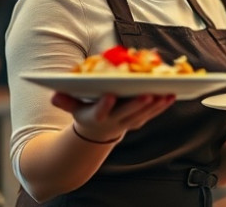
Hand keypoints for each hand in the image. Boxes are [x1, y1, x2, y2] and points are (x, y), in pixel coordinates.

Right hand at [52, 92, 175, 142]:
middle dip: (137, 104)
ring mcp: (128, 122)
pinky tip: (172, 95)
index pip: (99, 112)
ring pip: (143, 114)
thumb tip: (53, 95)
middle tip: (147, 93)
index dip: (104, 105)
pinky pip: (153, 114)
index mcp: (96, 117)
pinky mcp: (139, 120)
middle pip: (127, 113)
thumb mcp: (73, 107)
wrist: (98, 132)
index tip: (109, 95)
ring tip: (165, 93)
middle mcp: (113, 121)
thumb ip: (65, 101)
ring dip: (155, 106)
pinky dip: (162, 106)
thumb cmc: (85, 111)